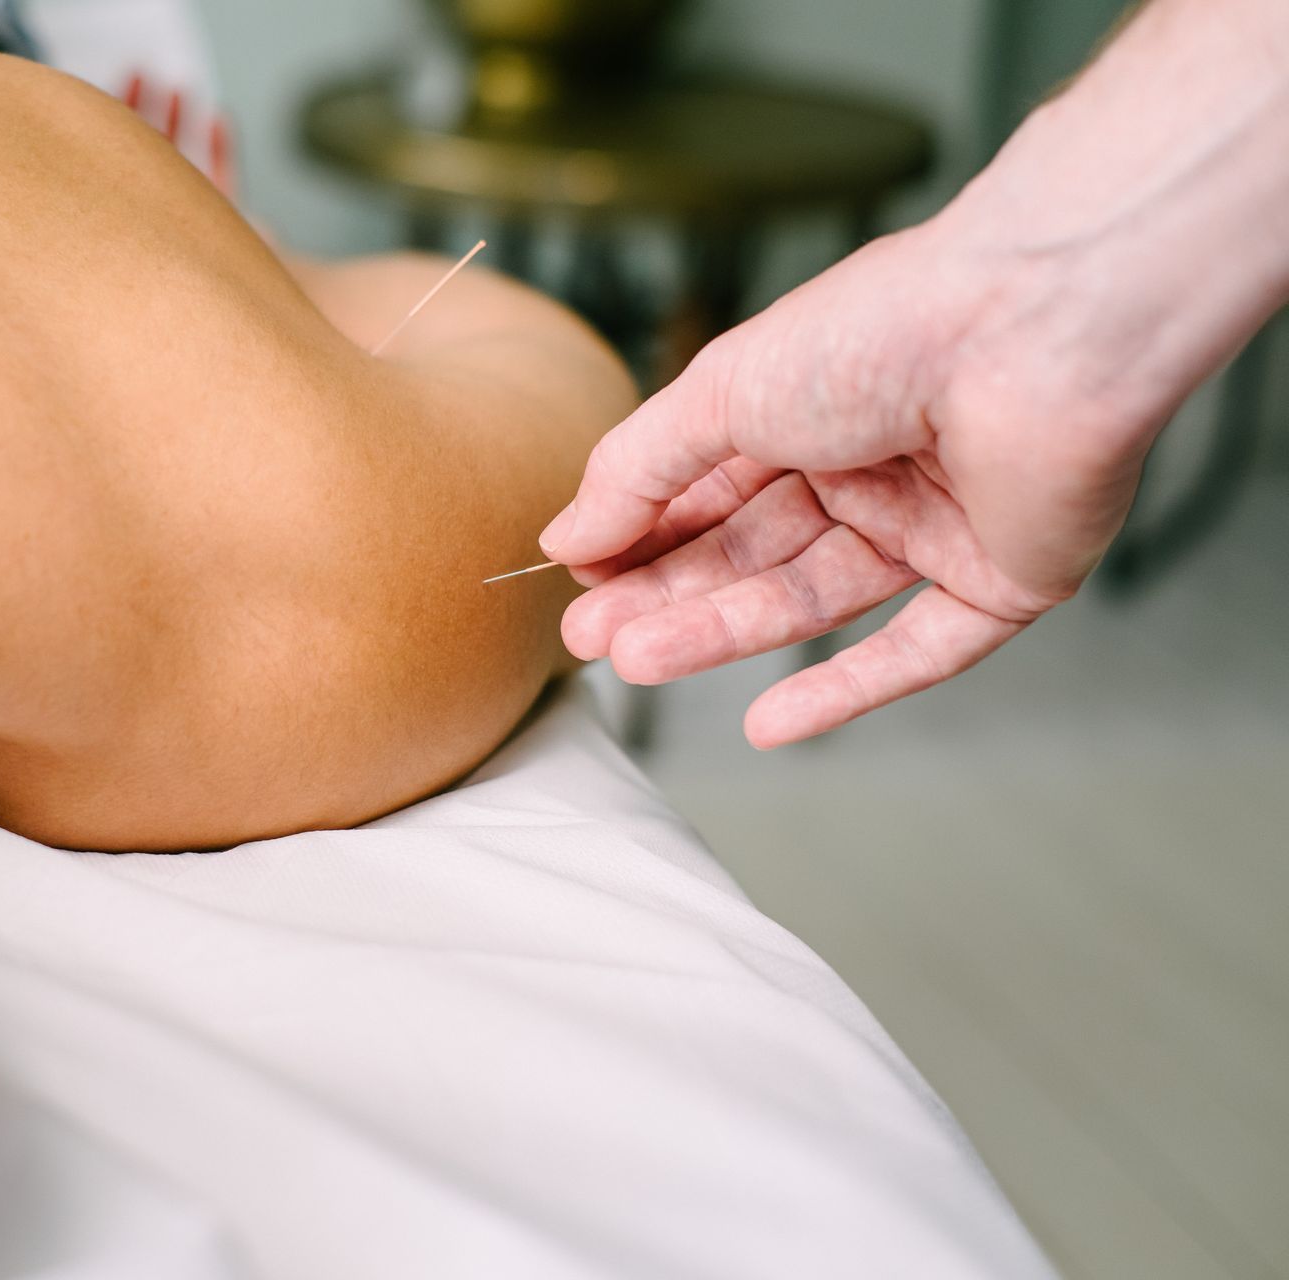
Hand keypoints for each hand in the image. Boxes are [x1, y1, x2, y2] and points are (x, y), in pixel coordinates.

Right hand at [541, 221, 1164, 747]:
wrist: (1034, 329)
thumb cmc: (884, 329)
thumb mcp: (720, 391)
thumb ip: (638, 471)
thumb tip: (567, 537)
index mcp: (809, 402)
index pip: (707, 488)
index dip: (641, 536)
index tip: (577, 580)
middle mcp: (872, 463)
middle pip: (750, 551)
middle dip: (667, 596)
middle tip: (591, 639)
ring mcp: (935, 523)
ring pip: (813, 599)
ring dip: (722, 635)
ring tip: (636, 661)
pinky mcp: (1002, 579)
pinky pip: (919, 651)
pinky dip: (845, 692)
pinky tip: (766, 727)